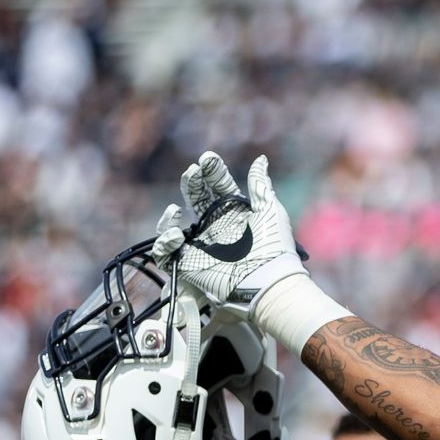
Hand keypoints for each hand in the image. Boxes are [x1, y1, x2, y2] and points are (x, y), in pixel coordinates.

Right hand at [151, 152, 306, 309]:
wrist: (270, 281)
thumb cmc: (274, 247)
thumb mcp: (270, 211)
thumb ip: (260, 185)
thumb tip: (261, 159)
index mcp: (234, 213)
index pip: (217, 187)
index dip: (212, 172)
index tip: (208, 159)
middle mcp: (216, 227)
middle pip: (196, 200)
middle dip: (192, 184)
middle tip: (193, 172)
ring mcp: (201, 246)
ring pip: (175, 226)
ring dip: (170, 215)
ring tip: (175, 208)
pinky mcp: (189, 265)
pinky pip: (166, 253)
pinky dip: (165, 243)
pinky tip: (176, 234)